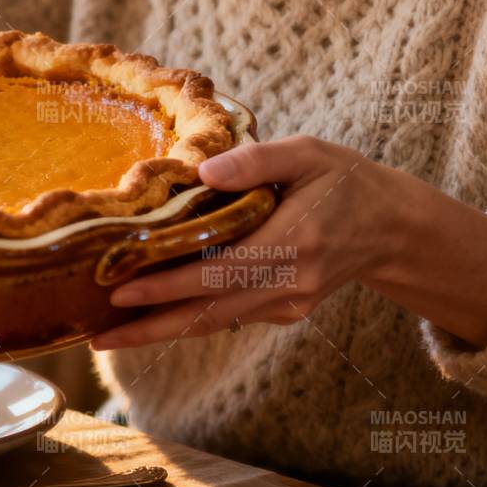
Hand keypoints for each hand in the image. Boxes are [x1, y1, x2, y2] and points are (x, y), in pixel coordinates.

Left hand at [91, 134, 486, 351]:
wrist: (390, 227)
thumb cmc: (343, 180)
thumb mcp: (308, 153)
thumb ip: (256, 159)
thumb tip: (203, 172)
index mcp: (294, 242)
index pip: (219, 272)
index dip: (168, 285)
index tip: (122, 289)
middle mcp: (289, 283)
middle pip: (208, 313)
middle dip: (150, 326)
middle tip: (96, 332)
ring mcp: (287, 304)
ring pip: (213, 323)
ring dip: (161, 330)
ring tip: (107, 333)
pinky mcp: (283, 312)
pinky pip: (226, 318)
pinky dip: (186, 320)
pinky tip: (146, 317)